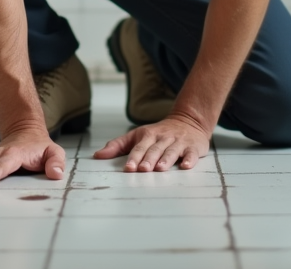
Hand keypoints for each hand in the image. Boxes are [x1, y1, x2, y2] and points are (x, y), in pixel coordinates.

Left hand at [92, 113, 210, 171]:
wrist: (188, 121)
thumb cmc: (158, 133)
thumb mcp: (136, 136)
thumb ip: (117, 146)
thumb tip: (97, 155)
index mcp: (148, 135)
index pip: (139, 147)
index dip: (133, 157)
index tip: (128, 168)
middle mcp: (163, 138)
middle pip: (154, 149)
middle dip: (148, 159)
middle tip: (142, 169)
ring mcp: (178, 142)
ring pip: (171, 151)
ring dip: (166, 160)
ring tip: (160, 169)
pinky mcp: (193, 147)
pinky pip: (191, 153)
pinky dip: (189, 159)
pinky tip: (186, 166)